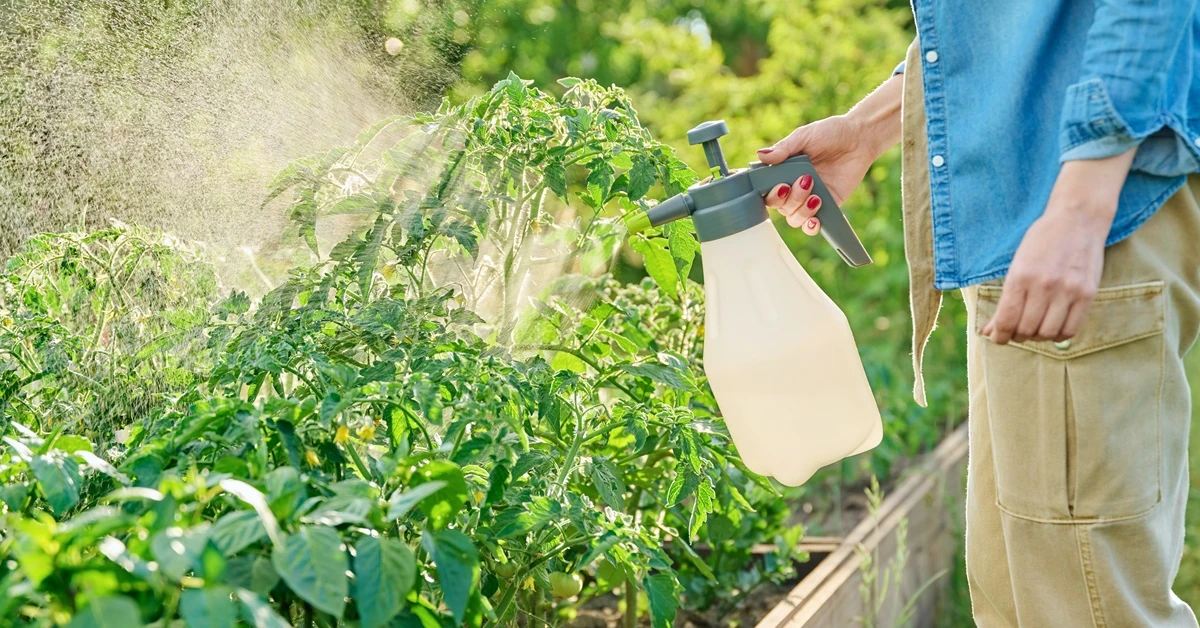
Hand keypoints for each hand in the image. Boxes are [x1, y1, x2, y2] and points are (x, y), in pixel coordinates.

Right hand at [758, 74, 903, 234]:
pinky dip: (811, 227)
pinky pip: (813, 225)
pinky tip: (815, 220)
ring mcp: (809, 198)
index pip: (767, 190)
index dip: (770, 193)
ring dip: (802, 210)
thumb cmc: (830, 133)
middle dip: (790, 199)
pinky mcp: (828, 205)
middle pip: (780, 207)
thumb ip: (784, 148)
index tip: (781, 185)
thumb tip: (761, 155)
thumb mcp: (804, 136)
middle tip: (805, 180)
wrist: (858, 138)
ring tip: (816, 195)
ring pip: (794, 218)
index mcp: (783, 172)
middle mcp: (793, 187)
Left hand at [982, 150, 1136, 343]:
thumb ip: (1005, 299)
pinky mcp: (1088, 294)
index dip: (999, 336)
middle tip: (1016, 330)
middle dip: (1016, 336)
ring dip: (1037, 337)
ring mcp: (1068, 291)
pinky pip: (1070, 330)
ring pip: (1047, 334)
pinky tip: (1053, 326)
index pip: (1006, 320)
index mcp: (1020, 277)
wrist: (1078, 220)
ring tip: (1035, 328)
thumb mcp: (1017, 264)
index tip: (997, 337)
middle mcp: (1044, 286)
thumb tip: (988, 331)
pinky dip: (1058, 335)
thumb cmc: (1042, 241)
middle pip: (1026, 330)